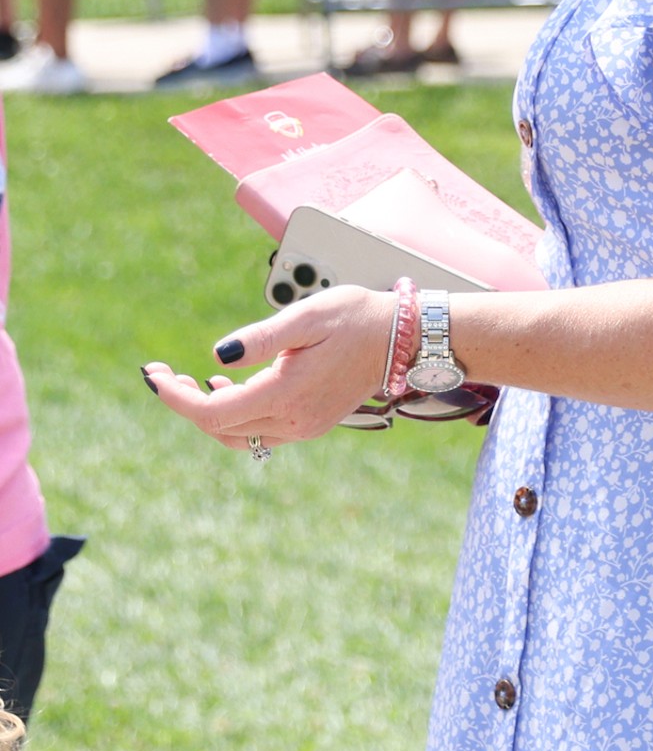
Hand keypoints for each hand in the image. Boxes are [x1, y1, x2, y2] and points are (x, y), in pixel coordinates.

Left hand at [144, 286, 393, 452]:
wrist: (402, 338)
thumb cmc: (357, 317)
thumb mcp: (308, 315)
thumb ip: (262, 338)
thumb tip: (219, 354)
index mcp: (287, 394)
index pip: (213, 412)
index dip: (176, 398)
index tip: (152, 375)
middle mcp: (294, 421)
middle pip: (219, 427)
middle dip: (184, 401)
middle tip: (160, 372)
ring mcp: (303, 427)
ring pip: (237, 435)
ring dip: (208, 411)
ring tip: (188, 379)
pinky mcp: (310, 424)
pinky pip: (259, 431)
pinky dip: (235, 414)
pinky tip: (226, 385)